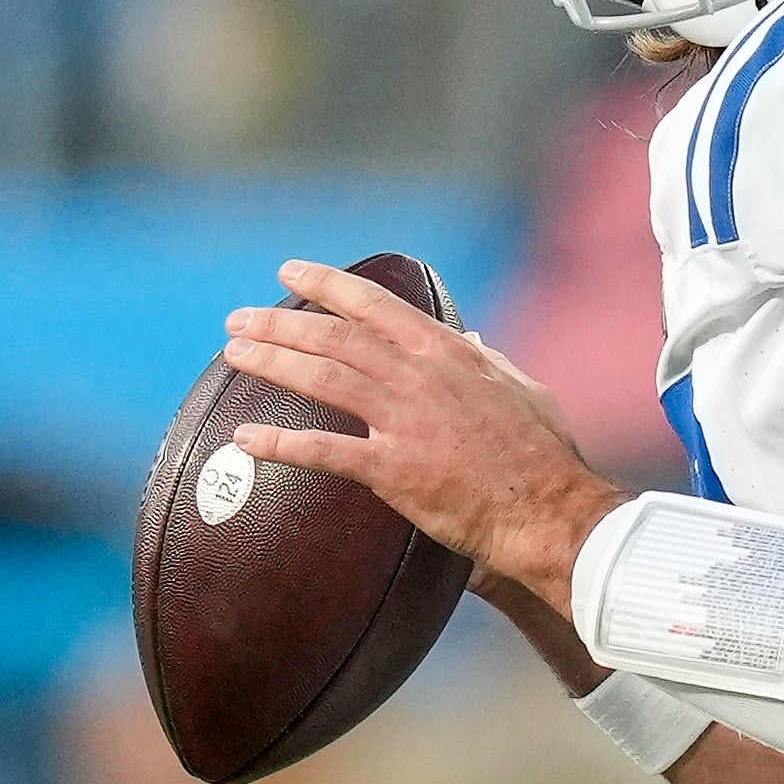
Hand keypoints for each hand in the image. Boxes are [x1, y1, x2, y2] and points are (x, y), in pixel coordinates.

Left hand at [219, 259, 623, 595]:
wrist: (548, 510)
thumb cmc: (544, 455)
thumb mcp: (524, 389)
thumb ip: (490, 361)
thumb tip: (470, 339)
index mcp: (448, 353)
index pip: (375, 304)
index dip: (326, 284)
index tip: (290, 273)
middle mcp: (420, 377)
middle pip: (335, 337)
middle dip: (280, 322)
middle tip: (239, 319)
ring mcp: (405, 421)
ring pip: (323, 378)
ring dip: (272, 362)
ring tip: (235, 354)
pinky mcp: (394, 470)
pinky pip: (325, 452)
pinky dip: (281, 444)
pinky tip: (246, 440)